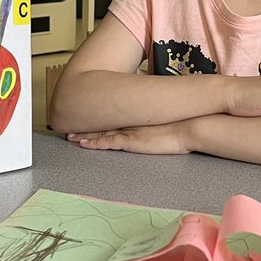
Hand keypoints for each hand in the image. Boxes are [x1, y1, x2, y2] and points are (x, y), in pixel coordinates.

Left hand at [67, 121, 194, 154]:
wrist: (190, 126)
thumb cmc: (184, 125)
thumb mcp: (169, 122)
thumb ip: (160, 123)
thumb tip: (160, 123)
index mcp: (139, 117)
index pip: (115, 116)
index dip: (99, 117)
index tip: (88, 116)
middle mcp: (132, 122)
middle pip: (103, 123)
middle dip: (86, 124)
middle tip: (70, 124)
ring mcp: (130, 131)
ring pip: (101, 132)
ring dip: (85, 135)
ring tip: (69, 136)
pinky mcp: (131, 141)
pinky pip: (108, 143)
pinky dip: (94, 143)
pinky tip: (83, 144)